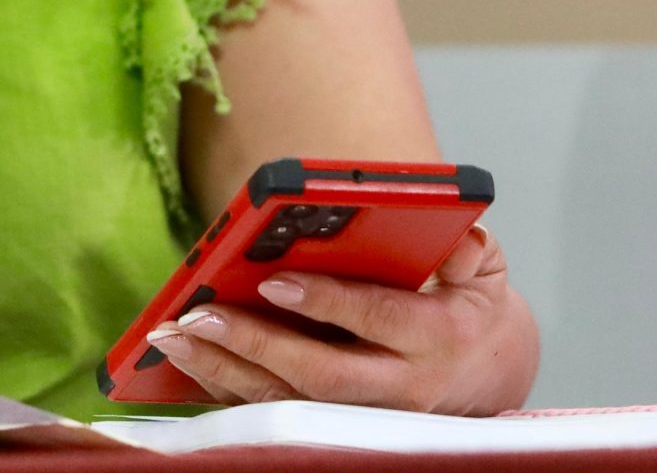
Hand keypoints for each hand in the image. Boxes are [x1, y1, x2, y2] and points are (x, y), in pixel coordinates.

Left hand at [141, 226, 537, 415]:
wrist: (482, 375)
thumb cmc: (468, 309)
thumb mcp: (485, 273)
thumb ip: (472, 249)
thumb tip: (462, 233)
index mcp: (436, 338)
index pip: (380, 320)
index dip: (328, 302)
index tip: (274, 281)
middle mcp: (399, 387)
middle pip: (320, 375)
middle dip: (255, 344)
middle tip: (198, 312)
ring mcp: (364, 414)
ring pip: (286, 401)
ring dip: (224, 368)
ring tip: (172, 333)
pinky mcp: (334, 424)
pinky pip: (273, 411)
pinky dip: (226, 387)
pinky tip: (187, 356)